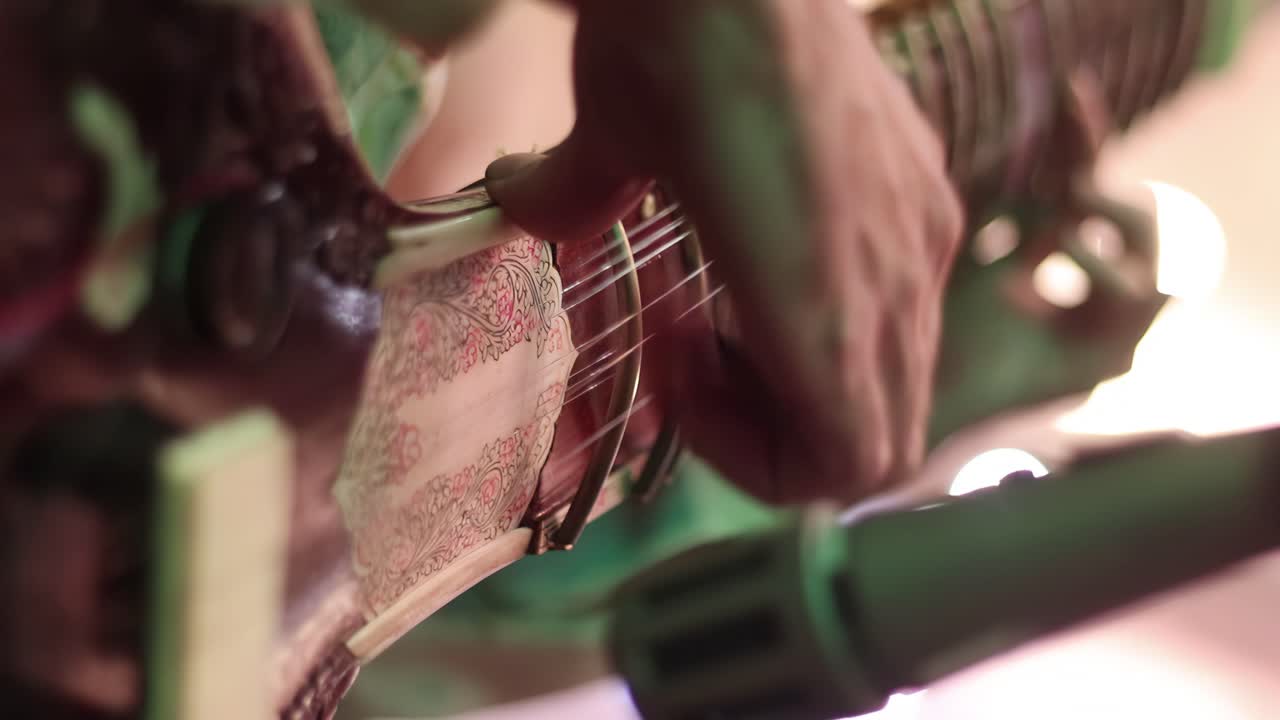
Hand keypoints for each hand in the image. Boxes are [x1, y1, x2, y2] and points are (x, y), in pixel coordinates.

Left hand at [487, 0, 962, 504]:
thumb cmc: (666, 42)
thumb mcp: (598, 144)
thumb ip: (566, 202)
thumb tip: (525, 200)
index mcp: (826, 305)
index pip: (851, 466)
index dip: (759, 460)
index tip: (679, 378)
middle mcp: (901, 276)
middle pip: (884, 437)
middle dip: (781, 425)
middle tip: (697, 356)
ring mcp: (924, 228)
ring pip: (901, 373)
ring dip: (812, 372)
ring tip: (730, 304)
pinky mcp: (926, 182)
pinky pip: (907, 302)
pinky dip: (842, 315)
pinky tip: (774, 249)